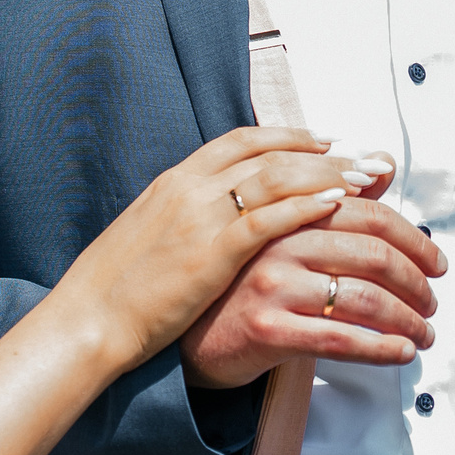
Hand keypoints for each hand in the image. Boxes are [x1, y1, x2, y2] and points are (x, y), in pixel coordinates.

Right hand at [53, 128, 359, 370]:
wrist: (87, 318)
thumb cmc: (117, 288)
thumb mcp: (150, 234)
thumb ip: (184, 215)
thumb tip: (217, 214)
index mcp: (173, 181)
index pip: (242, 142)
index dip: (289, 136)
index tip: (325, 138)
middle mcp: (188, 188)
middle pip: (269, 154)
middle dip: (323, 152)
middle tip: (364, 155)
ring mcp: (197, 217)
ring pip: (275, 178)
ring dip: (326, 174)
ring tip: (366, 177)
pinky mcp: (208, 253)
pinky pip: (265, 220)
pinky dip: (304, 206)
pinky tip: (336, 204)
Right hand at [179, 152, 447, 389]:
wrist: (184, 333)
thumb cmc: (237, 283)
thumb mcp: (278, 231)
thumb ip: (332, 200)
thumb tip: (386, 164)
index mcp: (283, 211)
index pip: (364, 212)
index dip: (411, 236)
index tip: (434, 259)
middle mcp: (277, 242)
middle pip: (371, 252)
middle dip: (416, 279)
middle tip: (433, 297)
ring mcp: (271, 286)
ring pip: (363, 298)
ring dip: (408, 318)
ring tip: (424, 332)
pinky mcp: (267, 329)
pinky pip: (340, 338)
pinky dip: (382, 348)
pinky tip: (402, 352)